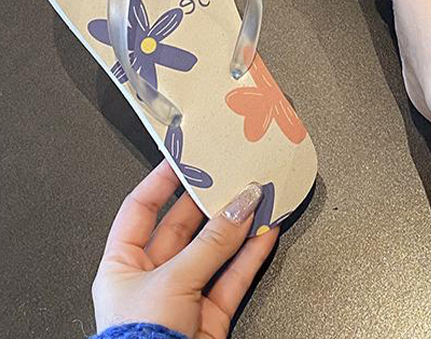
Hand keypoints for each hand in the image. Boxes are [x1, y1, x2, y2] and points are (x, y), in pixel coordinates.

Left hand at [92, 161, 276, 337]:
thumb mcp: (172, 280)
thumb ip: (211, 242)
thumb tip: (241, 206)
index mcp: (121, 266)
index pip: (139, 210)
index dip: (160, 182)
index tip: (184, 158)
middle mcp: (150, 280)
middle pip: (183, 228)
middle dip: (210, 203)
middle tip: (232, 176)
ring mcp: (182, 297)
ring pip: (214, 251)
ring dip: (238, 226)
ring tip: (259, 198)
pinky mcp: (209, 316)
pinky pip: (234, 276)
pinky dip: (252, 254)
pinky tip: (267, 232)